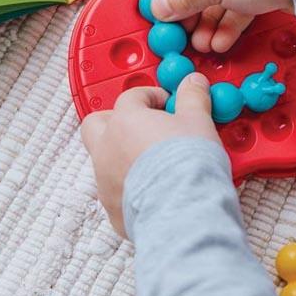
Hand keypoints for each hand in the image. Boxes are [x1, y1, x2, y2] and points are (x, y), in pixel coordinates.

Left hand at [79, 73, 220, 236]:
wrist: (183, 212)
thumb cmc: (187, 165)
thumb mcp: (198, 122)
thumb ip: (192, 98)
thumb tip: (194, 84)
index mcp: (125, 121)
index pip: (131, 97)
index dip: (151, 97)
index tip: (168, 104)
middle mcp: (107, 149)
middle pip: (96, 124)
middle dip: (116, 121)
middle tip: (142, 125)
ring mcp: (105, 180)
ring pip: (103, 160)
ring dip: (122, 156)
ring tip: (153, 162)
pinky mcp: (112, 208)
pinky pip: (116, 191)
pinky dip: (130, 187)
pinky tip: (153, 191)